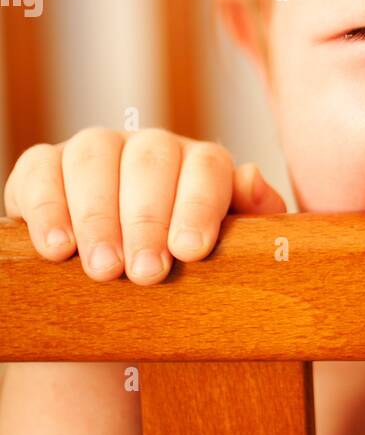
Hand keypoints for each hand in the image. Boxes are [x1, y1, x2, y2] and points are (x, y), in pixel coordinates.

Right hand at [2, 126, 286, 283]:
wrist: (120, 286)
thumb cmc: (182, 266)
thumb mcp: (228, 250)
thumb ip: (252, 217)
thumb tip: (252, 179)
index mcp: (199, 163)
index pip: (206, 167)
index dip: (200, 206)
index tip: (191, 251)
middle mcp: (148, 148)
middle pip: (150, 163)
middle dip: (147, 221)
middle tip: (145, 275)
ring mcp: (96, 151)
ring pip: (95, 160)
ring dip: (97, 217)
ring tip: (104, 271)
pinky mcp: (45, 166)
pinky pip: (41, 171)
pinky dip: (47, 208)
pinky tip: (57, 249)